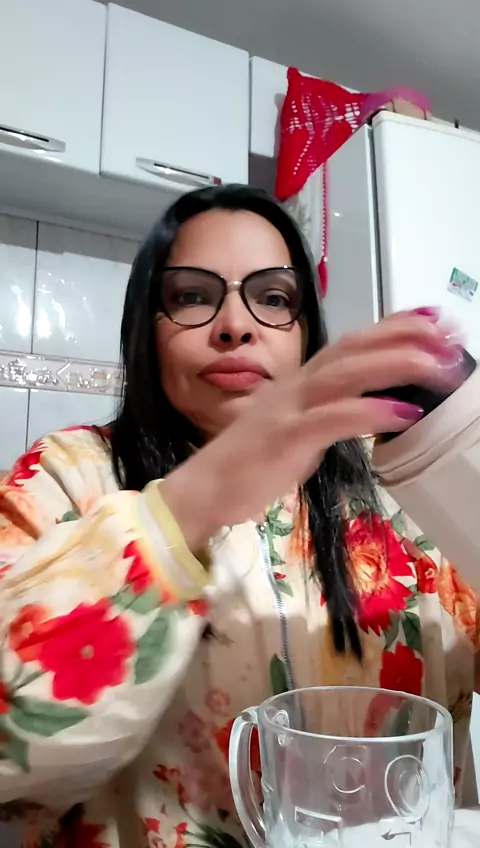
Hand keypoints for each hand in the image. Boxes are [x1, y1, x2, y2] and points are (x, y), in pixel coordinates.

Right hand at [162, 311, 464, 548]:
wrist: (203, 488)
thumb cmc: (250, 462)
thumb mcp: (299, 428)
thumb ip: (332, 411)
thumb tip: (375, 403)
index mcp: (301, 381)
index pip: (352, 342)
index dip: (393, 327)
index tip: (434, 321)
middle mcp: (297, 384)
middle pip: (355, 348)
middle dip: (406, 336)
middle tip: (451, 336)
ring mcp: (289, 408)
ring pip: (348, 373)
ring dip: (398, 365)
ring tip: (439, 367)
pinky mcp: (285, 437)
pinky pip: (333, 418)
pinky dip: (370, 412)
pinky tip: (403, 413)